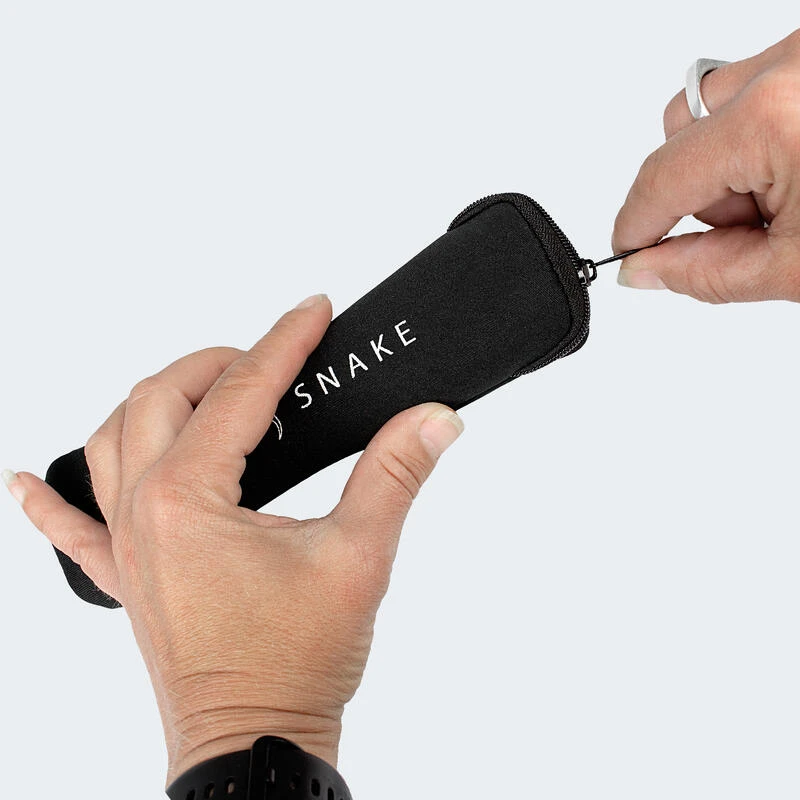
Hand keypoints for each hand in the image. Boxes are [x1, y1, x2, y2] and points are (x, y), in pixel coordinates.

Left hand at [3, 293, 463, 787]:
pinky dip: (48, 499)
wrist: (255, 745)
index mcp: (188, 499)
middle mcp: (142, 513)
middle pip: (160, 396)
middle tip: (272, 355)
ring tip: (202, 389)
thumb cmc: (292, 666)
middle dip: (218, 361)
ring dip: (153, 401)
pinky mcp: (127, 578)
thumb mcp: (358, 557)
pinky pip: (68, 530)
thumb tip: (432, 420)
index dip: (285, 340)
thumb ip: (396, 475)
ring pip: (112, 439)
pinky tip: (27, 480)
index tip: (313, 311)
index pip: (241, 391)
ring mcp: (126, 546)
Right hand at [612, 29, 799, 302]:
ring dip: (728, 158)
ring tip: (790, 195)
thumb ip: (708, 273)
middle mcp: (789, 64)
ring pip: (713, 103)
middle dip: (700, 189)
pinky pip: (757, 82)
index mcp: (774, 117)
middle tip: (759, 226)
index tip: (628, 253)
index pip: (662, 178)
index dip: (636, 225)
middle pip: (679, 128)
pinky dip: (760, 131)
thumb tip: (645, 269)